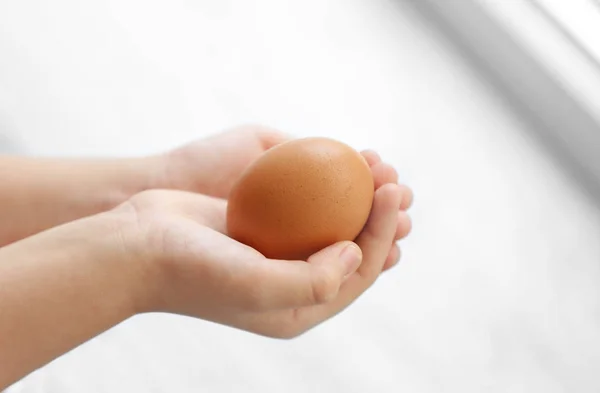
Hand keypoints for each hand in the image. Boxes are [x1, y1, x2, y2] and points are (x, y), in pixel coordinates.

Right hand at [160, 124, 412, 268]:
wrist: (135, 246)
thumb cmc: (190, 270)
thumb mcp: (254, 286)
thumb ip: (312, 282)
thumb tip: (357, 253)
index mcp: (297, 310)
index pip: (358, 275)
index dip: (382, 233)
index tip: (391, 191)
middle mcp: (290, 285)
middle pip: (350, 250)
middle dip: (379, 216)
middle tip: (393, 177)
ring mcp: (274, 256)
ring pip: (328, 225)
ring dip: (355, 198)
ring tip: (374, 165)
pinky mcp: (258, 230)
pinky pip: (300, 207)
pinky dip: (320, 187)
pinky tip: (333, 160)